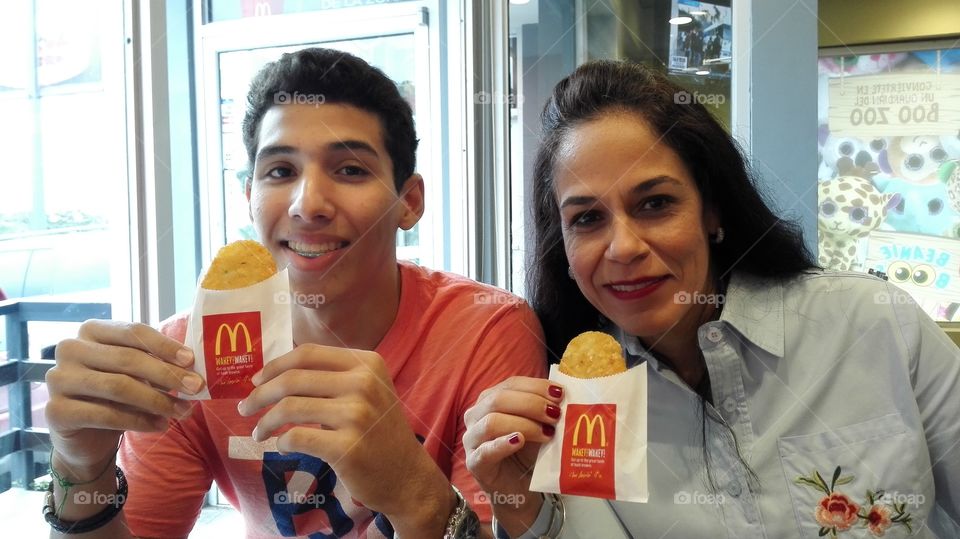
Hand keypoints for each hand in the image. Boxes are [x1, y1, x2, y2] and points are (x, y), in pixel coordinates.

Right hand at [45, 320, 203, 479]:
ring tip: (183, 411)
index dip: (164, 346)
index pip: (133, 331)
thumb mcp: (136, 374)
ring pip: (119, 387)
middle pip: (128, 359)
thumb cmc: (115, 396)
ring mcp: (59, 379)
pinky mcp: (56, 411)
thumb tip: (192, 367)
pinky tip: (160, 425)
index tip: (191, 360)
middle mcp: (70, 349)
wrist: (85, 437)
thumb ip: (156, 364)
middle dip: (167, 375)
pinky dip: (139, 421)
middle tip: (196, 388)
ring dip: (157, 401)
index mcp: (91, 331)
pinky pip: (106, 415)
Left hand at [237, 344, 453, 534]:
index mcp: (367, 363)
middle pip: (293, 379)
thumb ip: (332, 376)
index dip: (275, 365)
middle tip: (245, 408)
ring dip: (265, 421)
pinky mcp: (348, 447)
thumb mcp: (367, 391)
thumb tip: (274, 373)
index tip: (256, 380)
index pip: (308, 353)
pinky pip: (297, 438)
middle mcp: (364, 383)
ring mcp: (357, 415)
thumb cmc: (379, 431)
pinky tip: (281, 445)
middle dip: (260, 394)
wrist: (407, 475)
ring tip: (258, 432)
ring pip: (290, 408)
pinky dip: (281, 442)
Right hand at [463, 377, 563, 534]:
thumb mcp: (538, 426)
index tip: (560, 394)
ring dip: (523, 424)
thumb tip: (565, 396)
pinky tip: (519, 441)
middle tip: (556, 414)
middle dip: (531, 404)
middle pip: (499, 399)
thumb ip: (545, 410)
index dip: (536, 386)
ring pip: (492, 421)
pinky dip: (503, 443)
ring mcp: (472, 439)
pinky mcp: (474, 462)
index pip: (511, 384)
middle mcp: (476, 415)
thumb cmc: (527, 453)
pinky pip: (485, 450)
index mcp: (491, 400)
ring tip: (547, 433)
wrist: (518, 489)